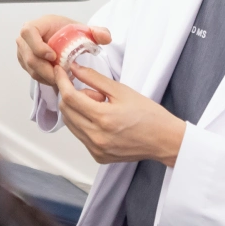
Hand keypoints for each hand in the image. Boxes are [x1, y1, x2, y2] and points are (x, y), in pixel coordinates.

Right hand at [16, 15, 111, 86]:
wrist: (64, 39)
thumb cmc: (69, 33)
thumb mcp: (85, 31)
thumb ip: (98, 32)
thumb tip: (105, 36)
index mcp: (38, 25)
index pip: (29, 32)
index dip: (38, 45)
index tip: (53, 56)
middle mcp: (26, 38)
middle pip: (30, 56)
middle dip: (46, 69)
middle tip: (62, 76)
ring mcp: (23, 52)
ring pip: (31, 68)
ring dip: (47, 76)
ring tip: (63, 79)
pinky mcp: (25, 63)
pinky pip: (33, 74)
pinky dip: (45, 79)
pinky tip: (58, 79)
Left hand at [54, 62, 185, 164]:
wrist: (164, 140)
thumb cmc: (149, 115)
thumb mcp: (122, 90)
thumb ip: (95, 79)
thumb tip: (74, 68)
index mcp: (103, 118)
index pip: (69, 97)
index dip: (61, 81)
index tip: (60, 72)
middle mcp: (96, 136)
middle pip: (66, 111)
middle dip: (70, 95)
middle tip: (92, 91)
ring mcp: (96, 149)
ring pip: (70, 124)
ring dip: (77, 110)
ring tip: (101, 107)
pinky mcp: (98, 156)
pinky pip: (80, 136)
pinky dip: (84, 124)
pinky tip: (103, 121)